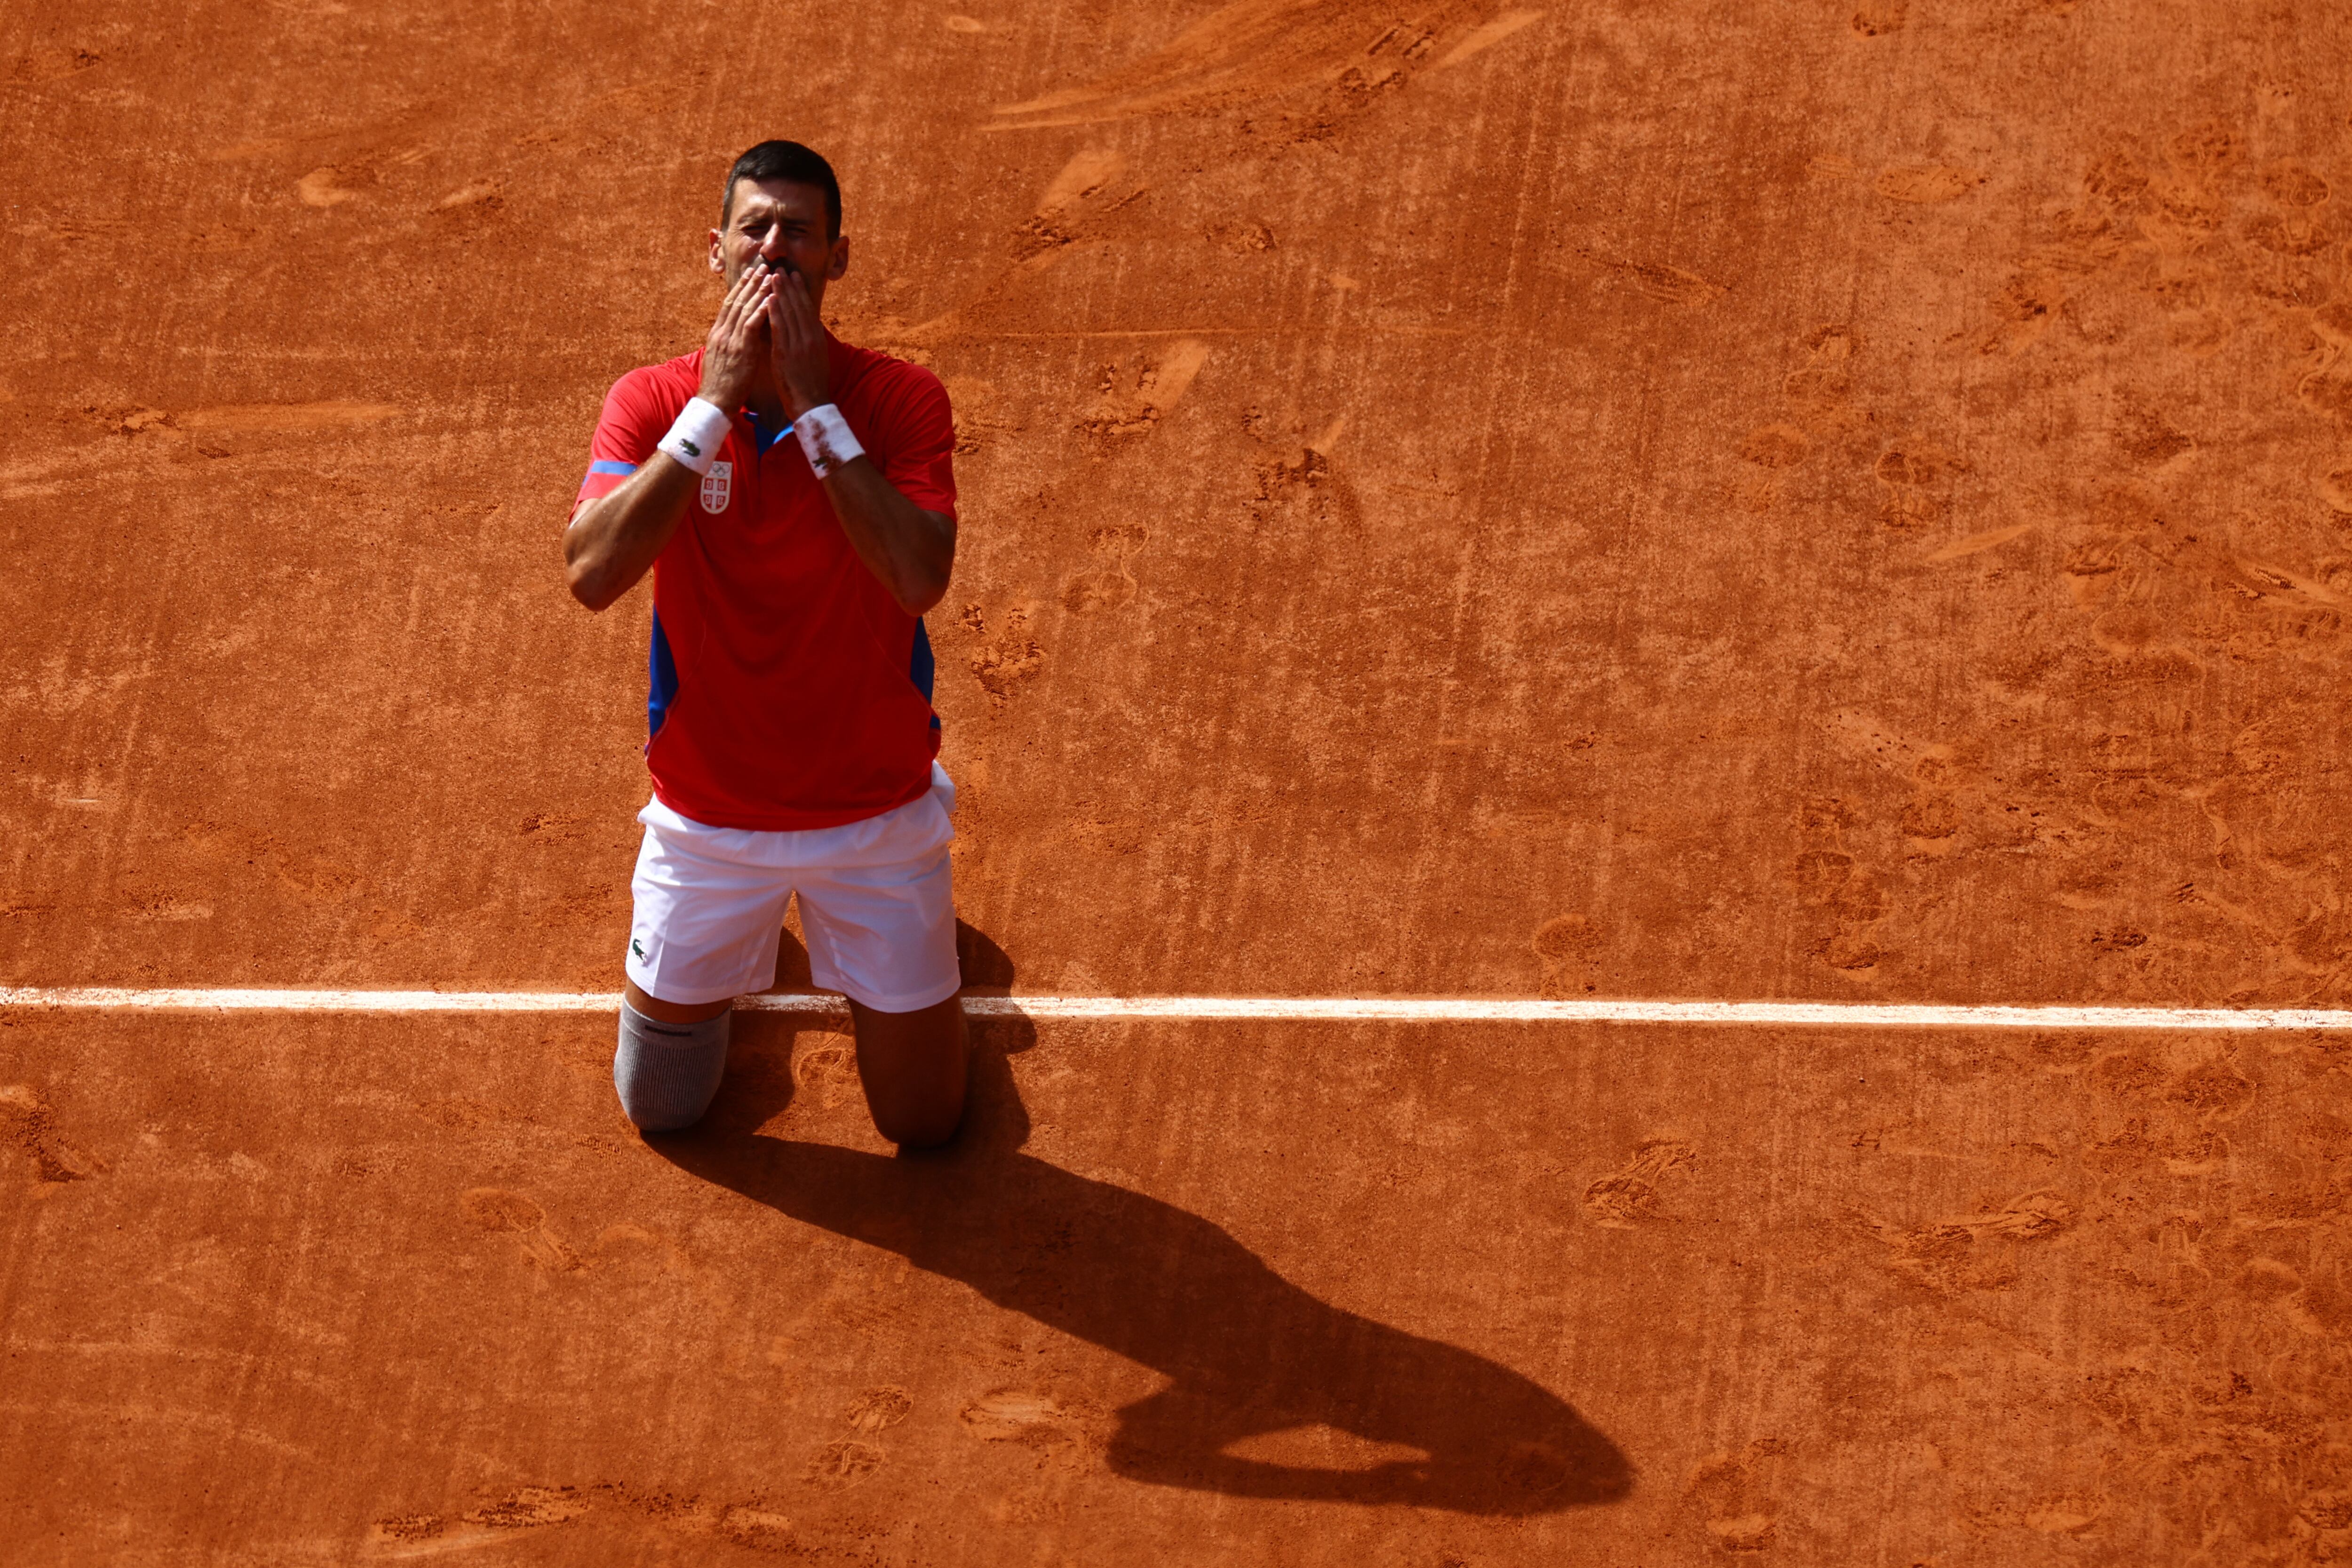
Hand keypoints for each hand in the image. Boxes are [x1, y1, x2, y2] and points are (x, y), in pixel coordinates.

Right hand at [696, 265, 775, 409]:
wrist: (714, 403)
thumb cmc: (721, 386)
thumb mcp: (721, 359)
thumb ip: (728, 344)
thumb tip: (736, 334)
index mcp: (717, 335)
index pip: (728, 305)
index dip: (740, 288)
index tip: (750, 274)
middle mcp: (722, 333)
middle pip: (736, 301)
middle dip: (750, 282)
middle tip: (762, 266)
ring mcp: (730, 340)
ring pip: (744, 308)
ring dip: (758, 290)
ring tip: (770, 275)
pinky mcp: (740, 350)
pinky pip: (751, 325)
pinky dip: (761, 310)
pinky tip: (771, 298)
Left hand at [767, 262, 831, 419]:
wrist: (811, 405)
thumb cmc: (811, 386)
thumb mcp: (815, 360)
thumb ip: (809, 343)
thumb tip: (806, 330)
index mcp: (817, 339)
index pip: (808, 309)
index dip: (800, 292)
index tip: (794, 276)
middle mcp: (809, 339)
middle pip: (799, 307)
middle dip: (790, 287)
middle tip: (781, 269)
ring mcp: (799, 345)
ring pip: (789, 313)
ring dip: (781, 293)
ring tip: (773, 276)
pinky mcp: (787, 354)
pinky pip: (780, 329)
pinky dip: (775, 312)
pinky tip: (769, 298)